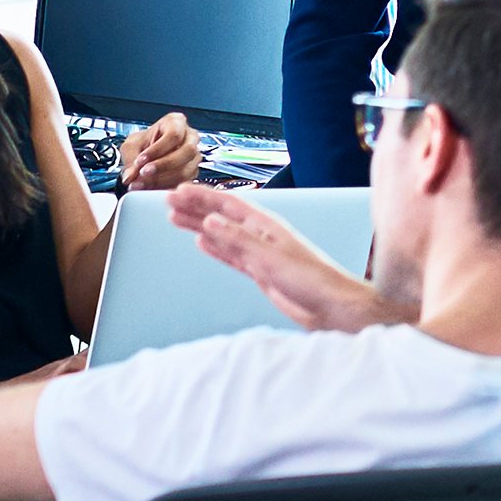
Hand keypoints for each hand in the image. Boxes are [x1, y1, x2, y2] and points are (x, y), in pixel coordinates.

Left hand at [107, 112, 204, 192]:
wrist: (147, 157)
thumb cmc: (143, 144)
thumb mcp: (132, 145)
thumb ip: (130, 158)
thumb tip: (130, 176)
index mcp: (176, 122)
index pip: (173, 135)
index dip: (157, 150)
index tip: (141, 160)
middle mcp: (190, 138)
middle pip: (186, 151)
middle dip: (163, 165)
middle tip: (144, 173)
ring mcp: (194, 156)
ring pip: (187, 170)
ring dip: (163, 180)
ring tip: (143, 184)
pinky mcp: (193, 173)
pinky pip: (184, 183)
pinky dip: (166, 188)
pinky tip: (152, 189)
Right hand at [181, 190, 390, 332]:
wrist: (333, 307)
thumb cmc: (312, 280)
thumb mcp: (270, 258)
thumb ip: (239, 240)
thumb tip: (210, 221)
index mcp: (266, 225)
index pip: (227, 205)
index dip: (201, 198)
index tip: (177, 193)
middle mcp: (262, 235)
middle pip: (221, 216)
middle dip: (194, 208)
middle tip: (168, 202)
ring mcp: (261, 253)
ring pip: (222, 234)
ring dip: (199, 226)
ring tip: (175, 219)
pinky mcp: (261, 271)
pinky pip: (231, 255)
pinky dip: (215, 247)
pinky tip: (202, 242)